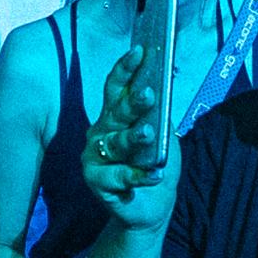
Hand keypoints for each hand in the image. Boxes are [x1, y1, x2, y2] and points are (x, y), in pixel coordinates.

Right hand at [77, 23, 182, 232]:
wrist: (151, 207)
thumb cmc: (155, 165)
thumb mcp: (164, 137)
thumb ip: (160, 117)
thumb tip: (162, 89)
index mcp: (114, 116)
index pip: (116, 87)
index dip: (126, 68)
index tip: (139, 51)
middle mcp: (100, 131)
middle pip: (116, 112)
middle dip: (132, 103)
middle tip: (149, 95)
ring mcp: (94, 156)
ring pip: (115, 143)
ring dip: (133, 139)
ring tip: (149, 134)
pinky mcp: (95, 181)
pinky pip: (118, 176)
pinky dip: (138, 176)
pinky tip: (154, 175)